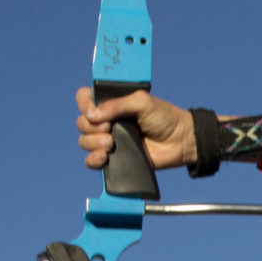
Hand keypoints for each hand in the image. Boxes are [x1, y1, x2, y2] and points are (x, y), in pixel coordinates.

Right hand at [73, 85, 197, 171]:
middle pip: (82, 122)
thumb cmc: (164, 117)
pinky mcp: (114, 158)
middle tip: (109, 128)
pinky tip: (104, 157)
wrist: (180, 141)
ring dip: (92, 142)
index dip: (84, 103)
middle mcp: (107, 120)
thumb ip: (117, 105)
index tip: (93, 110)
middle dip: (90, 126)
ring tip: (111, 144)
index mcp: (112, 103)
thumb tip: (91, 115)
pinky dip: (93, 160)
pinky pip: (91, 161)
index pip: (85, 98)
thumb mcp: (142, 102)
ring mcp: (109, 139)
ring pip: (84, 141)